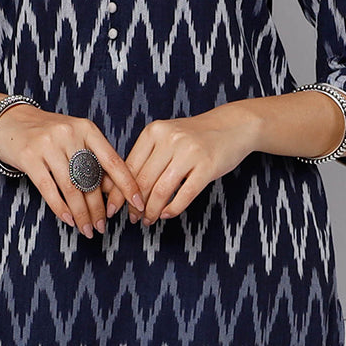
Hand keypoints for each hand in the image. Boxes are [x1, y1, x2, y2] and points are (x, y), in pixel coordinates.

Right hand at [0, 104, 145, 237]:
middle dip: (99, 209)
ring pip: (72, 188)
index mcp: (86, 129)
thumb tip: (112, 191)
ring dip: (82, 214)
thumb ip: (91, 158)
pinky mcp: (29, 157)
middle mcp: (70, 134)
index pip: (113, 161)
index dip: (127, 185)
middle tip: (103, 227)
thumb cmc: (47, 132)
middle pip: (91, 179)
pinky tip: (68, 220)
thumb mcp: (74, 137)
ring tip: (87, 230)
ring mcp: (49, 144)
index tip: (138, 204)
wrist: (9, 119)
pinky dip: (61, 209)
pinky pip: (49, 189)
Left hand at [102, 105, 256, 225]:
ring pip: (161, 191)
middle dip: (134, 205)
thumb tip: (120, 186)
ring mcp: (189, 152)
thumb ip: (147, 156)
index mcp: (154, 131)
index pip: (129, 166)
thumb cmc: (194, 136)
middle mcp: (169, 139)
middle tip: (133, 218)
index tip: (114, 207)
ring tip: (149, 220)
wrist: (232, 126)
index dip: (119, 191)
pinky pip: (184, 195)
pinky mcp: (207, 166)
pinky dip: (172, 209)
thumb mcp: (167, 137)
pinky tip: (166, 214)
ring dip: (152, 211)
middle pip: (143, 180)